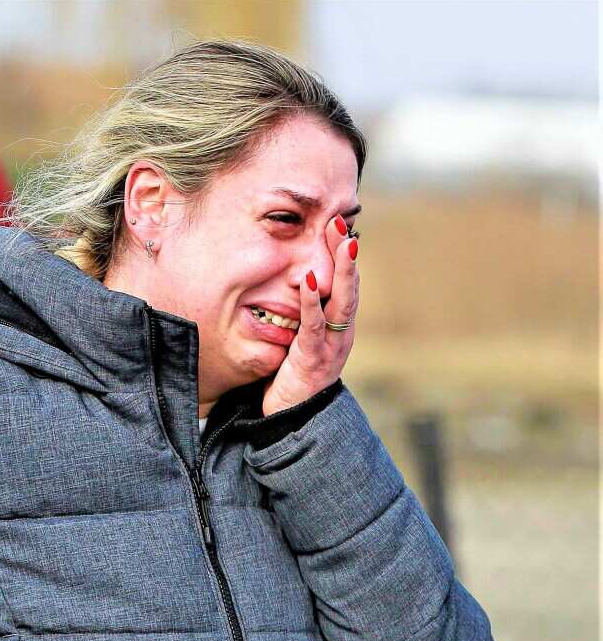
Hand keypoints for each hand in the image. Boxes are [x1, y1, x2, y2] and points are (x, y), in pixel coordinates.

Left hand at [262, 216, 358, 414]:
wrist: (289, 420)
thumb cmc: (291, 377)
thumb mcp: (298, 340)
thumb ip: (301, 315)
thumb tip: (293, 282)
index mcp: (338, 327)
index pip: (345, 283)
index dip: (344, 254)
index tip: (339, 223)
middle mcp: (341, 333)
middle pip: (350, 286)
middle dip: (347, 253)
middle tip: (344, 220)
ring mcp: (331, 346)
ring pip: (342, 302)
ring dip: (341, 270)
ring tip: (342, 241)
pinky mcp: (313, 359)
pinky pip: (314, 325)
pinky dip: (312, 301)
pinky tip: (308, 280)